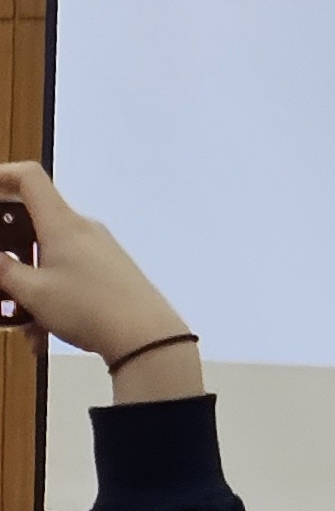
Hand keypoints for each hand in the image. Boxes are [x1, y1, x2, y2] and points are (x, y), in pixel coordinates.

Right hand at [0, 163, 201, 404]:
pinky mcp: (105, 268)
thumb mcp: (32, 291)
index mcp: (62, 223)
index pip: (30, 178)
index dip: (1, 176)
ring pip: (45, 257)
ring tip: (20, 325)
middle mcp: (80, 228)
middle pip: (32, 221)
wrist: (143, 333)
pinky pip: (64, 274)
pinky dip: (46, 298)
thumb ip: (4, 270)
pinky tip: (40, 334)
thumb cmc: (85, 306)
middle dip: (6, 251)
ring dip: (25, 288)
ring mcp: (96, 247)